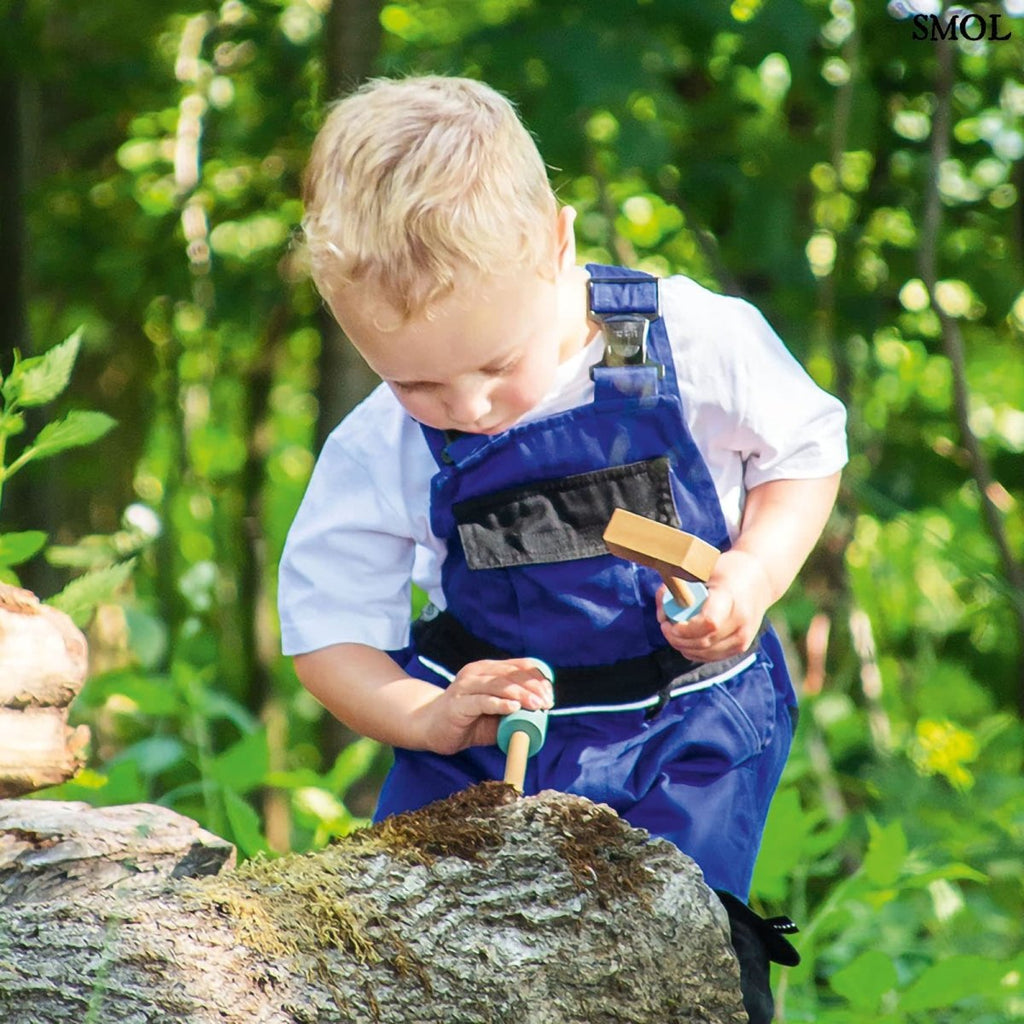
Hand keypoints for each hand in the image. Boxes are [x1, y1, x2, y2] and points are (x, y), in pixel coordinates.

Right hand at [417, 659, 554, 755]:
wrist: (430, 726)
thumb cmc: (467, 719)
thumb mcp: (495, 712)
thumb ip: (514, 709)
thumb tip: (541, 713)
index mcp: (488, 669)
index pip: (519, 666)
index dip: (537, 678)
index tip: (550, 694)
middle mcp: (477, 672)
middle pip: (511, 674)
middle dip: (533, 687)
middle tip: (547, 702)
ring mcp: (466, 686)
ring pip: (498, 685)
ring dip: (521, 694)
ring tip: (537, 705)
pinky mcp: (458, 703)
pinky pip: (482, 701)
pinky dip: (500, 703)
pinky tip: (513, 707)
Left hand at [656, 549, 772, 662]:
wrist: (760, 579)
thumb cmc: (726, 570)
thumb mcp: (703, 568)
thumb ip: (679, 585)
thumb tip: (661, 607)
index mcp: (731, 598)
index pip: (709, 623)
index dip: (685, 629)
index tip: (668, 621)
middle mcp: (741, 622)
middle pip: (703, 642)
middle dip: (677, 638)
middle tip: (664, 625)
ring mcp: (743, 638)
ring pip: (705, 653)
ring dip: (682, 645)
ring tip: (672, 631)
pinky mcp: (741, 647)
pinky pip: (711, 656)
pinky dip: (693, 650)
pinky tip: (685, 639)